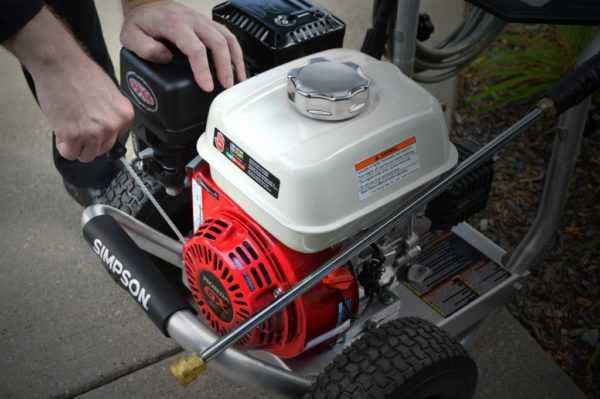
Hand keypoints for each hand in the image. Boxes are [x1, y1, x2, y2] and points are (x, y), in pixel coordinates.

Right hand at [2, 7, 133, 162]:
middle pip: (102, 149)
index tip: (93, 129)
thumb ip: (112, 113)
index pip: (116, 138)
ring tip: (69, 129)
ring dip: (76, 146)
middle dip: (89, 142)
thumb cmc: (81, 73)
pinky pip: (69, 153)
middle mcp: (113, 126)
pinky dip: (63, 146)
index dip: (101, 134)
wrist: (60, 64)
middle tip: (78, 128)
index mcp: (125, 115)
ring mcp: (94, 133)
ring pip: (87, 155)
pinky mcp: (74, 136)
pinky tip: (61, 132)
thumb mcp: (110, 93)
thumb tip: (107, 127)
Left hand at [121, 0, 245, 91]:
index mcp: (175, 25)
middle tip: (227, 87)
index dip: (203, 69)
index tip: (207, 86)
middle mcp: (193, 21)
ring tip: (239, 80)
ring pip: (228, 38)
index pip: (195, 48)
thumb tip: (165, 58)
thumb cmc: (142, 22)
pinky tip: (238, 67)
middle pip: (218, 42)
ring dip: (236, 60)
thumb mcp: (131, 35)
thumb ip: (145, 48)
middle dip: (226, 67)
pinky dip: (236, 53)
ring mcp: (203, 21)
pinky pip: (228, 36)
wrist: (147, 4)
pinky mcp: (209, 24)